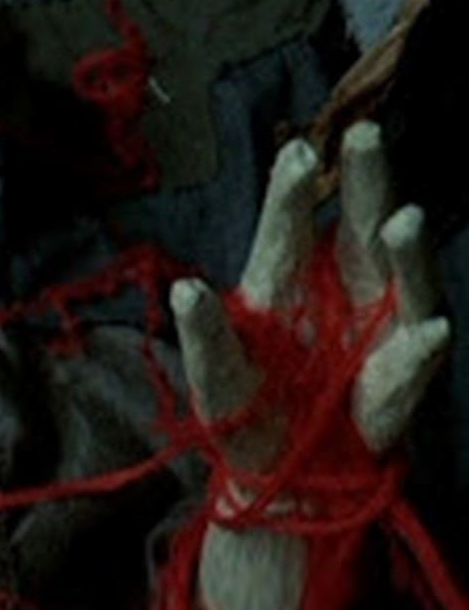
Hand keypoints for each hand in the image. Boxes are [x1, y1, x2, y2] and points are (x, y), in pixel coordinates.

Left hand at [168, 121, 449, 609]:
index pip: (287, 229)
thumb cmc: (245, 408)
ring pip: (403, 285)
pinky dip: (416, 355)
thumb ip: (205, 334)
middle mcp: (341, 295)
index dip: (291, 193)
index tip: (294, 153)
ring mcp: (378, 336)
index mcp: (286, 284)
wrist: (277, 474)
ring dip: (405, 254)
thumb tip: (185, 290)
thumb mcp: (213, 372)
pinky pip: (408, 369)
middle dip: (367, 183)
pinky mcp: (395, 388)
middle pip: (359, 230)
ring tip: (401, 220)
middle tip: (363, 135)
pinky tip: (425, 335)